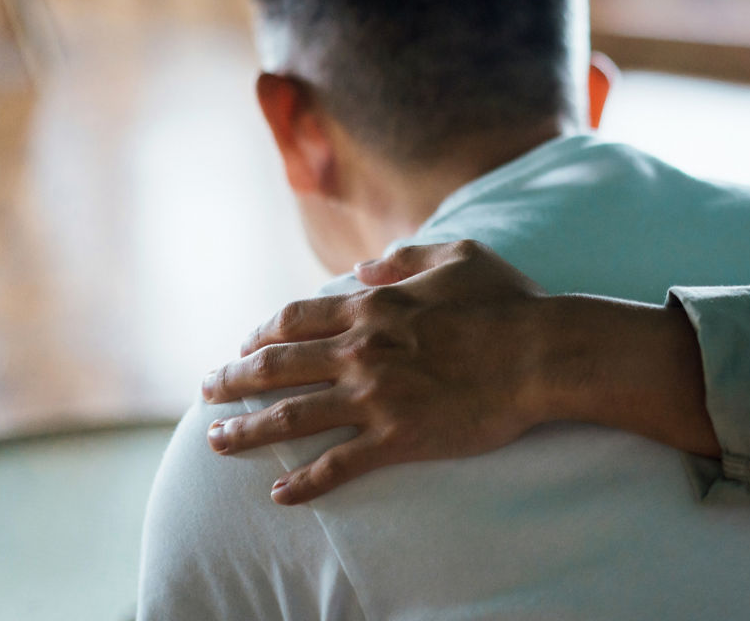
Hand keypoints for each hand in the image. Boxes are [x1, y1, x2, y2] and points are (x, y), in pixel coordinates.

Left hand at [203, 240, 552, 503]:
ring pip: (292, 416)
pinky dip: (304, 482)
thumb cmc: (509, 303)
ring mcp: (376, 397)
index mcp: (373, 307)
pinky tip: (279, 494)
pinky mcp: (398, 437)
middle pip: (276, 366)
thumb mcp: (460, 256)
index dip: (261, 333)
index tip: (244, 345)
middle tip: (207, 392)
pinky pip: (338, 464)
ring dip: (247, 430)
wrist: (542, 355)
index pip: (296, 320)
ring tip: (216, 442)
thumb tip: (365, 266)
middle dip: (233, 379)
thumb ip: (406, 257)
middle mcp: (361, 351)